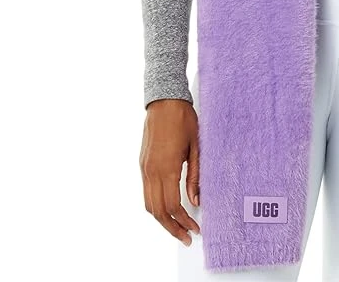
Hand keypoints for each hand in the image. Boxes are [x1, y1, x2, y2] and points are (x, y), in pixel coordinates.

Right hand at [139, 99, 200, 244]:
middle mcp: (152, 171)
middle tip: (186, 237)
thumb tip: (196, 200)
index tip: (195, 229)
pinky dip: (155, 206)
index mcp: (167, 167)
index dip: (183, 222)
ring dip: (162, 220)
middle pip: (158, 211)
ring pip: (149, 204)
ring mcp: (145, 167)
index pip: (173, 206)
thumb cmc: (183, 119)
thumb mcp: (196, 146)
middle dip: (172, 228)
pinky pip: (146, 192)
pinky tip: (167, 208)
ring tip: (177, 227)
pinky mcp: (142, 163)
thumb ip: (196, 176)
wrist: (165, 100)